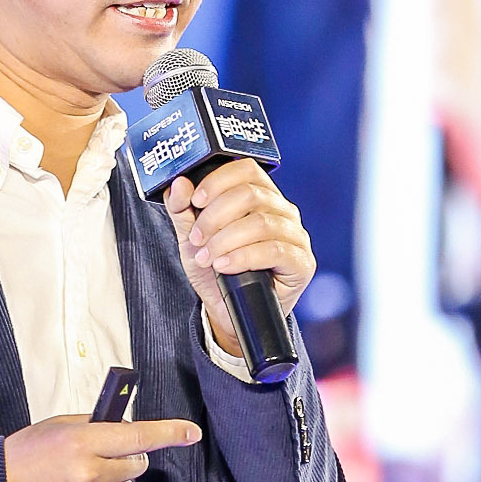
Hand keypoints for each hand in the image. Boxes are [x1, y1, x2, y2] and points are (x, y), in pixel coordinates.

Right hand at [4, 415, 200, 481]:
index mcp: (82, 443)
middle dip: (125, 461)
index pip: (138, 435)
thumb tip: (123, 427)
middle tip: (98, 462)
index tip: (191, 433)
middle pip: (136, 466)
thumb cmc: (21, 459)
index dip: (169, 433)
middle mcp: (90, 476)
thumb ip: (91, 425)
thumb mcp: (54, 428)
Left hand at [163, 161, 315, 352]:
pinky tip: (225, 266)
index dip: (219, 181)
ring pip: (260, 223)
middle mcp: (283, 210)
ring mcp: (296, 235)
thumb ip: (182, 209)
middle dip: (215, 216)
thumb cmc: (216, 268)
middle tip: (197, 238)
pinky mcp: (301, 262)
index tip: (196, 200)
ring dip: (225, 240)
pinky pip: (274, 251)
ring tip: (207, 257)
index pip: (246, 169)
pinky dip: (243, 257)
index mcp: (261, 195)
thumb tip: (179, 182)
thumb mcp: (191, 237)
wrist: (229, 311)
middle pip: (251, 195)